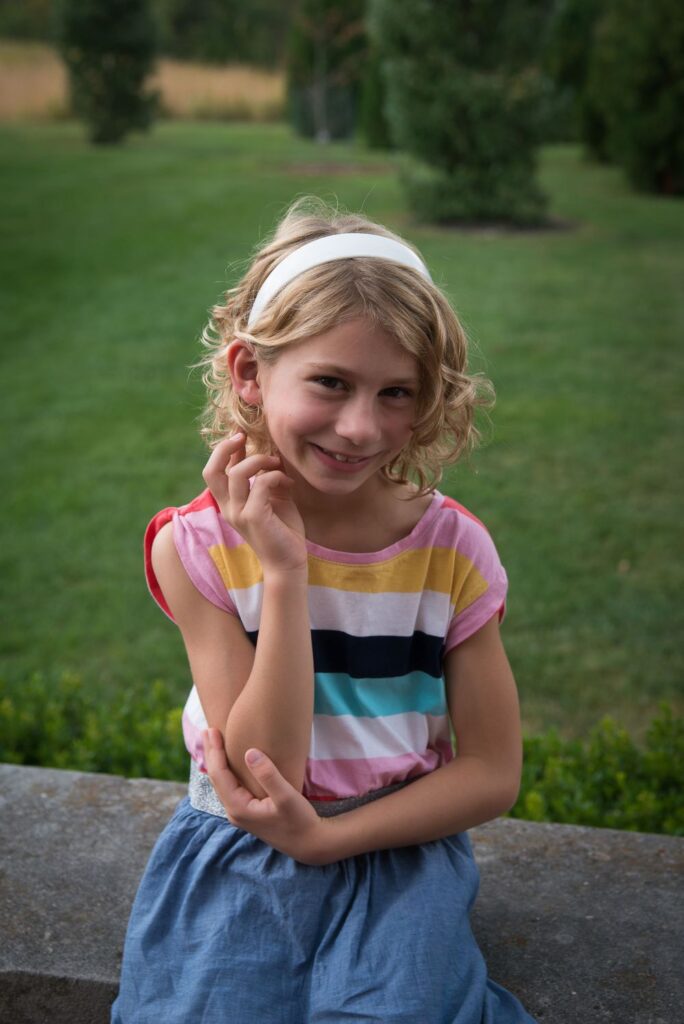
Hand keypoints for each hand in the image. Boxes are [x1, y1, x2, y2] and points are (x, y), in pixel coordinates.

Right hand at [202, 434, 306, 574]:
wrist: (289, 562)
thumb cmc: (283, 530)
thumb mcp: (273, 498)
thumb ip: (265, 478)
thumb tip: (269, 452)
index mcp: (229, 503)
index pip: (214, 471)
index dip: (224, 449)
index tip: (240, 433)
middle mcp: (228, 508)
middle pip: (211, 471)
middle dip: (225, 448)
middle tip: (243, 436)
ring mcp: (238, 514)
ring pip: (237, 474)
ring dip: (259, 461)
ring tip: (276, 462)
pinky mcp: (253, 518)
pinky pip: (260, 485)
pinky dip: (275, 477)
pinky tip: (288, 482)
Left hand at [202, 728, 331, 865]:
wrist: (309, 843)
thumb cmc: (300, 820)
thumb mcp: (286, 797)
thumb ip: (268, 775)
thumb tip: (250, 752)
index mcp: (239, 808)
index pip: (219, 775)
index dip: (215, 751)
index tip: (213, 730)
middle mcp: (234, 811)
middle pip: (216, 778)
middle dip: (212, 753)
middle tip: (207, 730)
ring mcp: (240, 813)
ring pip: (222, 782)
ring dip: (217, 761)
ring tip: (213, 742)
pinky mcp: (248, 811)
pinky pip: (230, 786)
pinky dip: (226, 770)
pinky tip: (228, 762)